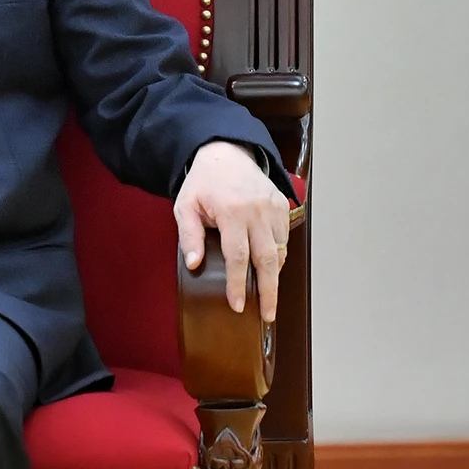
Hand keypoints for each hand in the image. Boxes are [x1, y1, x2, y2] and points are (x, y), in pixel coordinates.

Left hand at [174, 141, 289, 322]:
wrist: (226, 153)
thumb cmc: (203, 183)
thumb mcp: (185, 205)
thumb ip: (189, 235)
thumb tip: (194, 264)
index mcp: (232, 211)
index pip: (238, 257)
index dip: (237, 284)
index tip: (238, 306)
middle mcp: (257, 211)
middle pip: (268, 260)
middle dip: (269, 291)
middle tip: (268, 315)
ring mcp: (273, 208)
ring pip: (279, 251)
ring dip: (274, 275)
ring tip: (266, 295)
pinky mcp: (282, 206)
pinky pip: (283, 239)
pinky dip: (278, 257)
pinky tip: (268, 268)